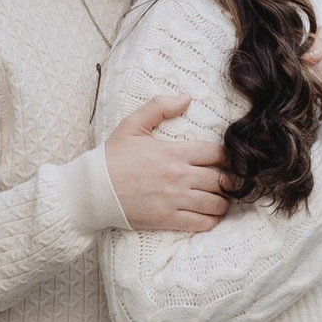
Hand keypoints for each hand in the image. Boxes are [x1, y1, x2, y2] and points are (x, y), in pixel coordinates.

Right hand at [105, 93, 230, 230]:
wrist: (93, 189)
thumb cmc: (112, 157)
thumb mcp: (132, 124)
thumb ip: (159, 107)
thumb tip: (186, 98)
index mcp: (174, 152)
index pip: (216, 153)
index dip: (226, 156)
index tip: (225, 160)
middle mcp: (179, 176)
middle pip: (221, 179)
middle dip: (228, 180)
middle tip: (227, 181)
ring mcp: (175, 199)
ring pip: (216, 203)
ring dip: (223, 201)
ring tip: (221, 199)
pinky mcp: (168, 219)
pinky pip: (201, 223)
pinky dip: (212, 220)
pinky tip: (211, 216)